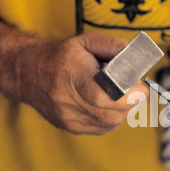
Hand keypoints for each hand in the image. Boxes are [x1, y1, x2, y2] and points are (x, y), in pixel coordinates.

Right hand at [16, 31, 148, 134]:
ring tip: (114, 92)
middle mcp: (70, 102)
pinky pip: (105, 127)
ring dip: (123, 108)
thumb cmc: (63, 56)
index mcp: (74, 76)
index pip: (109, 96)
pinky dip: (112, 115)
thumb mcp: (87, 42)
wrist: (30, 73)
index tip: (139, 85)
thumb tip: (137, 57)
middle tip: (131, 86)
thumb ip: (114, 46)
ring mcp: (71, 119)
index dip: (130, 93)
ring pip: (113, 121)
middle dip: (131, 100)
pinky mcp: (74, 128)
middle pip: (116, 112)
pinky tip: (105, 102)